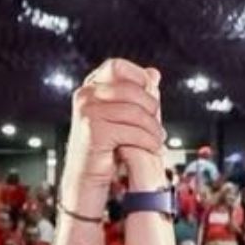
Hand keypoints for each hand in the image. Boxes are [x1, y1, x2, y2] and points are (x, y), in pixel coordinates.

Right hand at [59, 59, 165, 218]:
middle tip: (160, 128)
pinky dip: (149, 142)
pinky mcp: (93, 131)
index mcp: (91, 88)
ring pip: (136, 112)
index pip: (117, 66)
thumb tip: (154, 73)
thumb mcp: (123, 118)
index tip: (153, 97)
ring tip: (159, 142)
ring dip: (154, 130)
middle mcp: (85, 95)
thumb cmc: (107, 148)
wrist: (87, 178)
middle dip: (152, 109)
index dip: (139, 77)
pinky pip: (133, 132)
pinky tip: (154, 150)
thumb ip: (137, 95)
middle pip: (132, 89)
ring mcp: (86, 111)